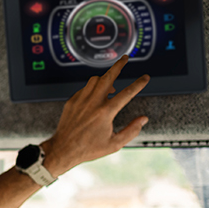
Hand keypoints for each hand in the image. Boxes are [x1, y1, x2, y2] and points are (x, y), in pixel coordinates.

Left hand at [41, 56, 149, 177]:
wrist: (63, 149)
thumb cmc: (88, 149)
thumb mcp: (114, 144)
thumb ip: (131, 130)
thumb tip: (143, 119)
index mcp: (105, 113)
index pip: (127, 93)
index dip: (138, 84)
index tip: (145, 77)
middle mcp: (93, 103)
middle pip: (108, 77)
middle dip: (118, 65)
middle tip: (125, 58)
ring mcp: (80, 101)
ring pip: (94, 80)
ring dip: (105, 79)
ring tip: (111, 86)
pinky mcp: (71, 101)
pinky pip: (84, 88)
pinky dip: (92, 88)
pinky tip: (96, 96)